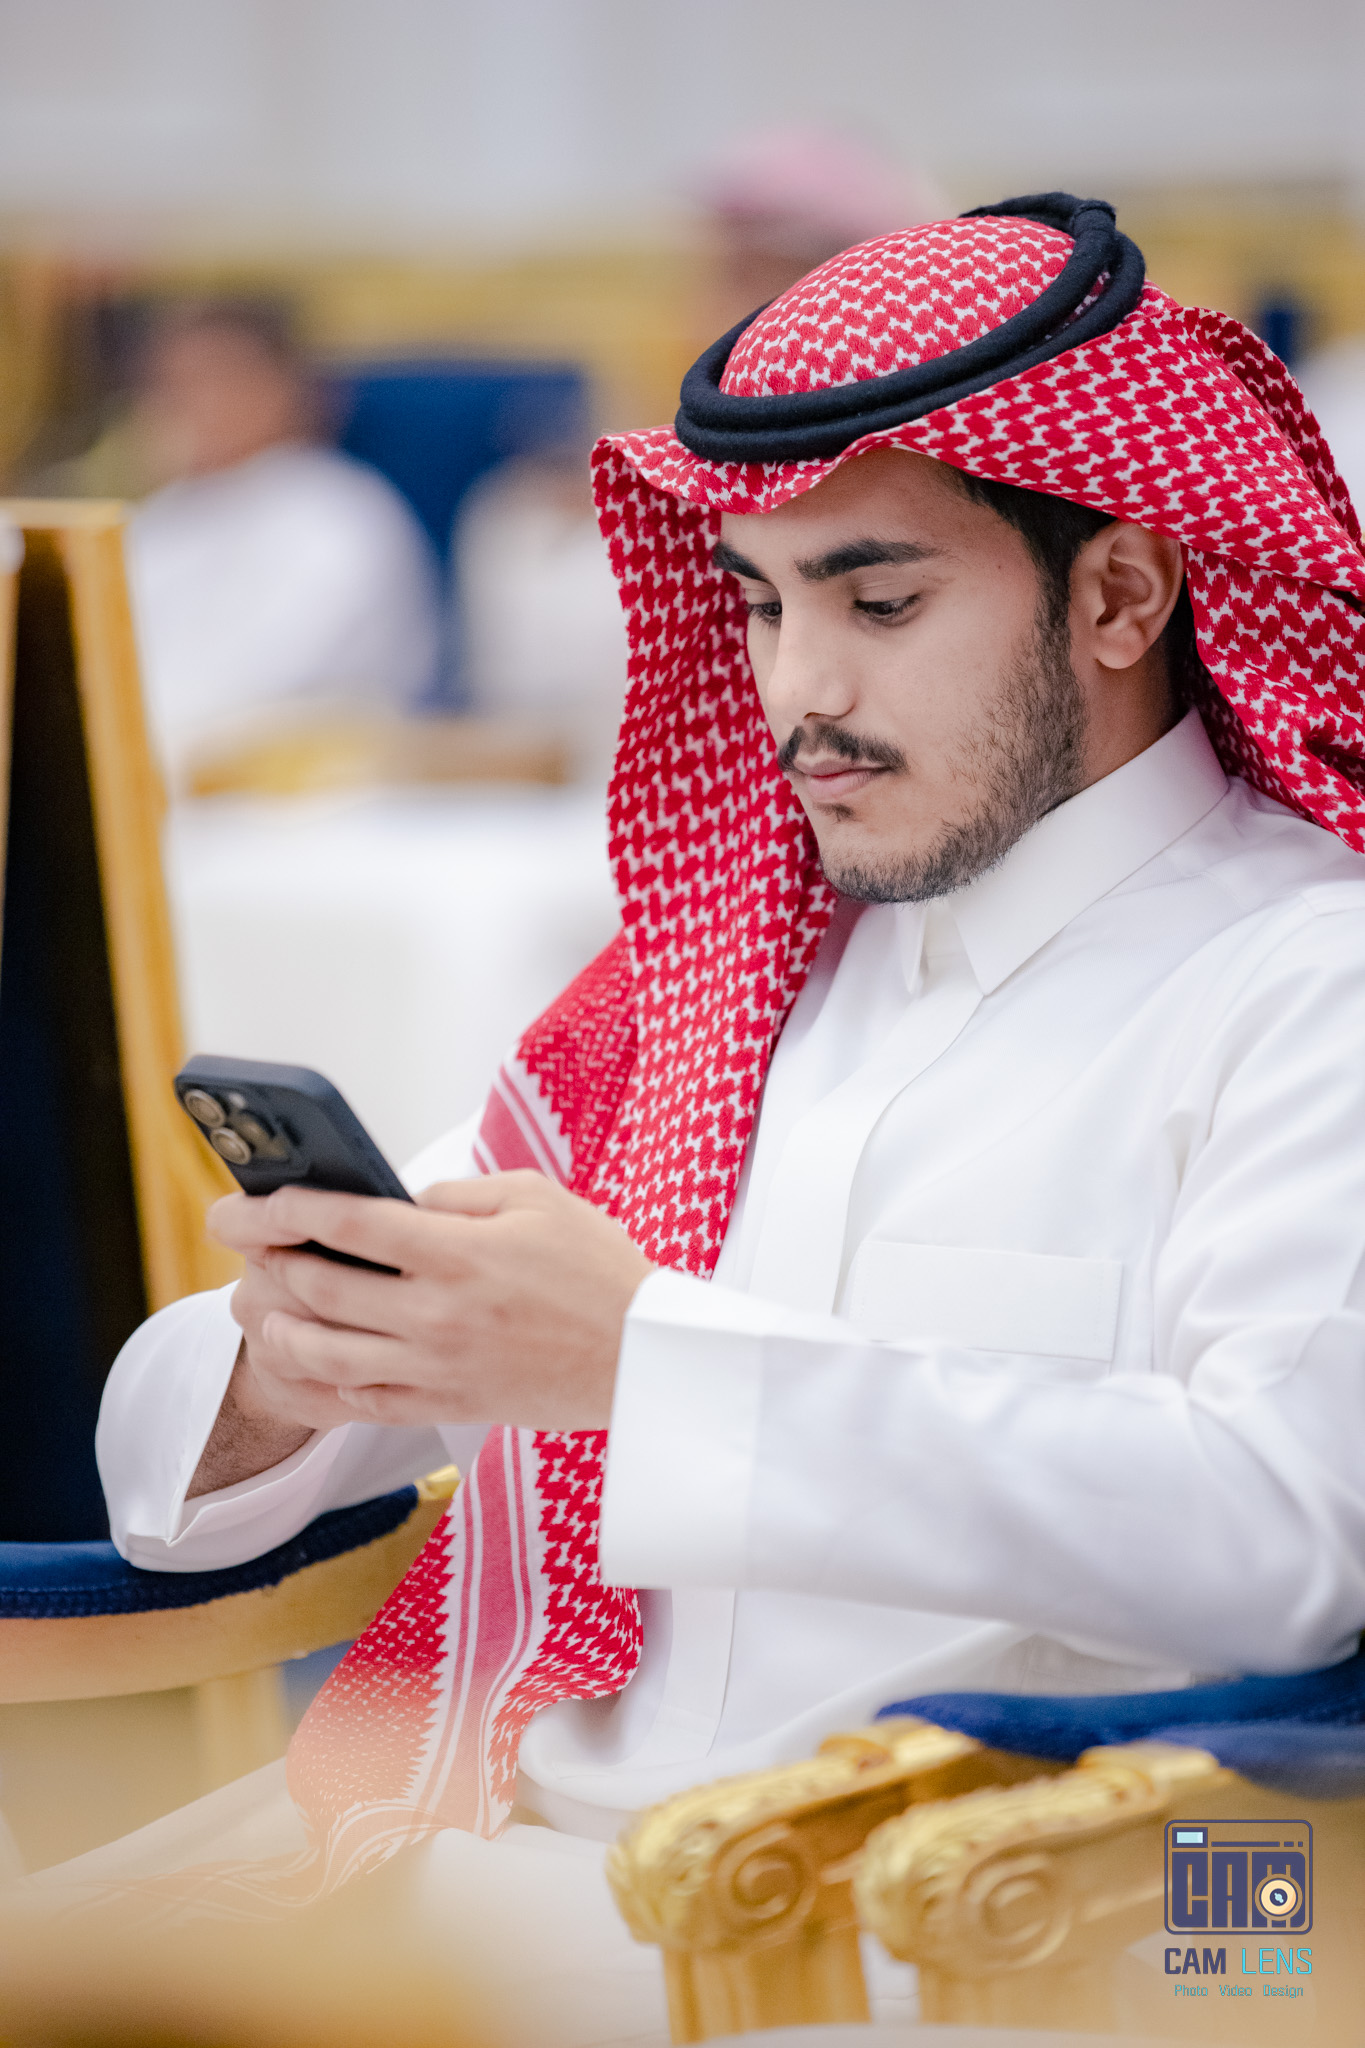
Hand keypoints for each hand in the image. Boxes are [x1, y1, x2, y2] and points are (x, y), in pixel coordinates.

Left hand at [207, 1173, 655, 1432]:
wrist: (644, 1357)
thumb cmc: (596, 1267)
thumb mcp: (536, 1197)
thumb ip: (457, 1194)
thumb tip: (393, 1201)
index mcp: (459, 1253)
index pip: (349, 1224)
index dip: (288, 1207)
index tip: (255, 1200)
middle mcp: (437, 1314)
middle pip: (320, 1287)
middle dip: (265, 1259)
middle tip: (239, 1241)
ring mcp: (437, 1368)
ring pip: (322, 1355)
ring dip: (277, 1327)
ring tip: (259, 1306)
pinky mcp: (445, 1406)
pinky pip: (360, 1401)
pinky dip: (321, 1380)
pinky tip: (310, 1357)